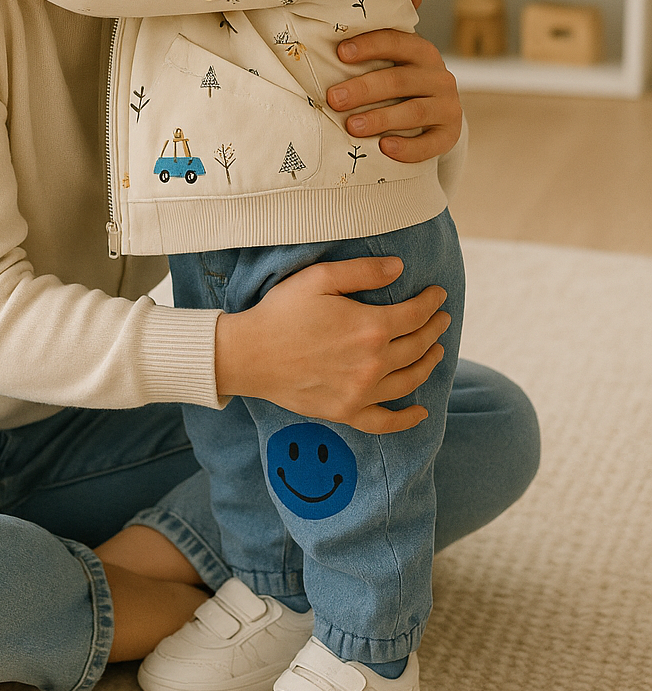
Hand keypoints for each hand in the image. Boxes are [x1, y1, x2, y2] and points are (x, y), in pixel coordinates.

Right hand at [214, 256, 449, 432]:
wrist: (249, 354)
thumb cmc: (282, 311)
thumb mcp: (319, 278)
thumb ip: (363, 271)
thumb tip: (400, 268)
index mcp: (370, 327)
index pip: (415, 314)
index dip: (431, 303)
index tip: (439, 295)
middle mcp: (373, 363)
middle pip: (418, 346)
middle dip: (434, 330)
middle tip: (442, 320)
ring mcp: (361, 392)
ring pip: (410, 380)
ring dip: (428, 364)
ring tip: (435, 351)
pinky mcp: (346, 412)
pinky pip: (385, 422)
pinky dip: (407, 419)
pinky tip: (421, 411)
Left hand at [326, 27, 460, 163]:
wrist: (435, 113)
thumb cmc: (399, 85)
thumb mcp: (391, 65)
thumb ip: (368, 57)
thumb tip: (320, 48)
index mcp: (421, 52)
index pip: (395, 42)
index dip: (368, 46)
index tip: (340, 53)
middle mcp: (439, 76)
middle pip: (399, 80)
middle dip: (363, 89)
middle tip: (334, 99)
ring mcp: (448, 106)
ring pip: (414, 112)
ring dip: (381, 118)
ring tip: (352, 127)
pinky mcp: (451, 134)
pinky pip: (432, 143)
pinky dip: (408, 148)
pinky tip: (385, 148)